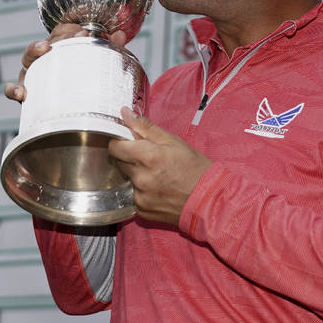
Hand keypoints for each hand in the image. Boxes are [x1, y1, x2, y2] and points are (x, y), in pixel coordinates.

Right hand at [4, 24, 126, 101]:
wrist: (73, 105)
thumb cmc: (84, 77)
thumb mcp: (99, 62)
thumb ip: (110, 49)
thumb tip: (121, 35)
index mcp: (59, 47)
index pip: (60, 32)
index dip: (70, 30)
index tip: (84, 32)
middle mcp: (43, 58)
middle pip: (43, 43)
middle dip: (54, 38)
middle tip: (68, 37)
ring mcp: (32, 74)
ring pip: (27, 61)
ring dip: (33, 53)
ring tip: (43, 50)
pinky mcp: (26, 92)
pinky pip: (12, 89)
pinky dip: (13, 89)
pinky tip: (21, 93)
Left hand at [109, 107, 212, 225]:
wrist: (208, 200)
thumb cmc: (195, 168)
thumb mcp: (173, 141)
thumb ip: (146, 127)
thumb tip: (125, 113)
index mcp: (147, 156)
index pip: (114, 147)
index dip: (119, 142)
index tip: (128, 141)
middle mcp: (140, 178)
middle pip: (118, 162)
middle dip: (128, 156)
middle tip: (147, 157)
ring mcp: (139, 196)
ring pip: (126, 178)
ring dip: (135, 173)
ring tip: (156, 174)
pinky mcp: (141, 209)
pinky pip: (133, 194)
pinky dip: (141, 189)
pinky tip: (157, 188)